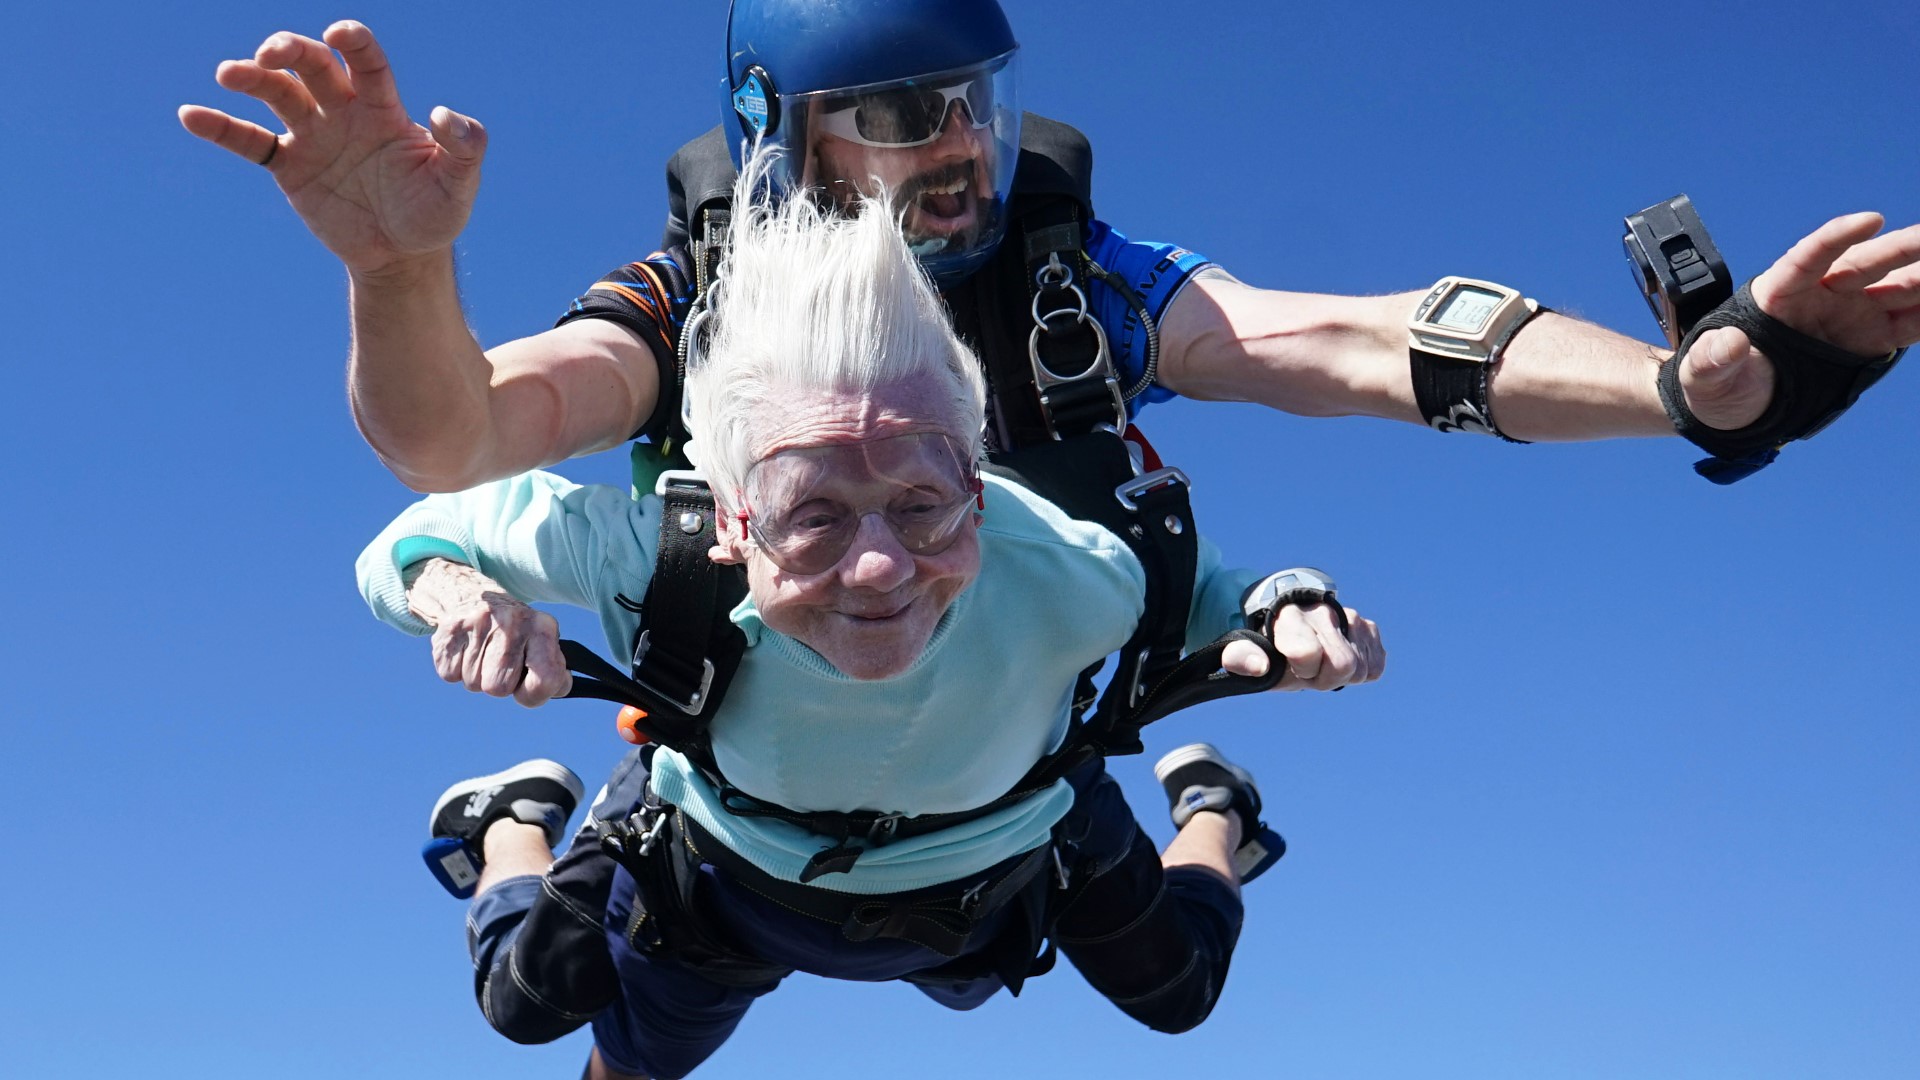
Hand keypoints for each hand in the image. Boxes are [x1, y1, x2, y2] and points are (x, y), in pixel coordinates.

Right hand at [177, 21, 485, 277]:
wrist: (402, 255)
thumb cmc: (434, 213)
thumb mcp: (458, 184)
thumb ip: (464, 147)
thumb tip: (446, 114)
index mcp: (383, 108)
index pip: (366, 63)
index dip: (354, 42)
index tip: (339, 33)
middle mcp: (343, 111)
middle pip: (312, 66)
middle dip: (291, 51)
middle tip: (272, 54)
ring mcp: (312, 135)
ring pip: (276, 94)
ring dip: (252, 78)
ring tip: (230, 74)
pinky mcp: (289, 166)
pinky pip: (250, 141)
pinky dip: (221, 128)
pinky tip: (191, 115)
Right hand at [406, 559, 570, 705]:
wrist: (475, 597)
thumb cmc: (517, 634)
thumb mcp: (543, 645)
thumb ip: (554, 673)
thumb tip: (557, 686)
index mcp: (543, 627)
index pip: (545, 678)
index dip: (534, 694)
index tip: (526, 687)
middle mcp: (512, 621)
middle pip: (498, 688)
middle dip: (500, 685)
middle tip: (501, 665)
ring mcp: (478, 622)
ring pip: (473, 684)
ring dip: (478, 676)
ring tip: (483, 653)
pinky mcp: (450, 629)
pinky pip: (450, 675)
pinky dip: (457, 670)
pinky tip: (466, 649)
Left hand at [1221, 604, 1383, 691]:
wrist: (1291, 623)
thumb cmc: (1270, 644)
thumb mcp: (1246, 653)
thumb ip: (1241, 659)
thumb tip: (1260, 666)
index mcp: (1290, 616)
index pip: (1309, 652)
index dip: (1303, 669)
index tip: (1293, 665)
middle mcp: (1324, 611)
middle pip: (1344, 665)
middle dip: (1325, 677)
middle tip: (1309, 669)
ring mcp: (1351, 617)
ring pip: (1361, 669)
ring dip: (1342, 676)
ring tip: (1323, 662)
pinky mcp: (1369, 628)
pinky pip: (1375, 666)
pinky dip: (1360, 670)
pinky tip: (1340, 658)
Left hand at [1680, 213, 1919, 429]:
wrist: (1737, 405)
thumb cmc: (1715, 384)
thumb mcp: (1705, 377)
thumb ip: (1713, 361)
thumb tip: (1727, 344)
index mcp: (1777, 293)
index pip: (1809, 257)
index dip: (1838, 238)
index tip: (1870, 220)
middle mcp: (1821, 294)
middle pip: (1866, 264)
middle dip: (1903, 248)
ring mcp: (1851, 312)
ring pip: (1899, 287)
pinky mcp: (1872, 337)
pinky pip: (1911, 321)